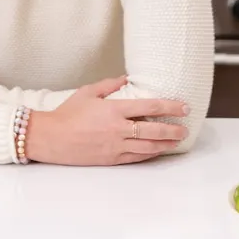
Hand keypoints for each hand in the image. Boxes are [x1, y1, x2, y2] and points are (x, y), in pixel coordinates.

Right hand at [24, 76, 189, 165]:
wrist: (53, 138)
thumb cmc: (68, 113)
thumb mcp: (87, 92)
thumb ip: (109, 85)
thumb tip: (126, 79)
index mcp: (114, 110)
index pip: (148, 106)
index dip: (169, 106)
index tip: (183, 106)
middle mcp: (118, 129)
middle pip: (153, 129)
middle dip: (172, 128)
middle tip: (186, 127)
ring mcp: (116, 146)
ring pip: (148, 146)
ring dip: (165, 143)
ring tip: (177, 141)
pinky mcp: (112, 159)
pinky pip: (136, 157)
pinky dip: (150, 154)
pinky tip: (157, 151)